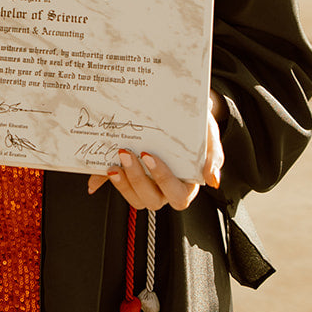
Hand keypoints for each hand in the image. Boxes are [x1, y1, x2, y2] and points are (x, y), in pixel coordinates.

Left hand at [85, 99, 224, 210]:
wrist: (181, 112)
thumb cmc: (196, 127)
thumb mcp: (209, 135)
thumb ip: (213, 155)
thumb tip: (213, 180)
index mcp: (186, 184)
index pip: (176, 195)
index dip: (162, 180)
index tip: (149, 156)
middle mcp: (165, 189)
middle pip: (151, 200)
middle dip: (138, 180)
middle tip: (127, 154)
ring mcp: (146, 183)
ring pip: (134, 198)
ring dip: (122, 183)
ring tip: (115, 162)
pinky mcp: (128, 175)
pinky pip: (114, 184)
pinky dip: (101, 181)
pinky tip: (99, 169)